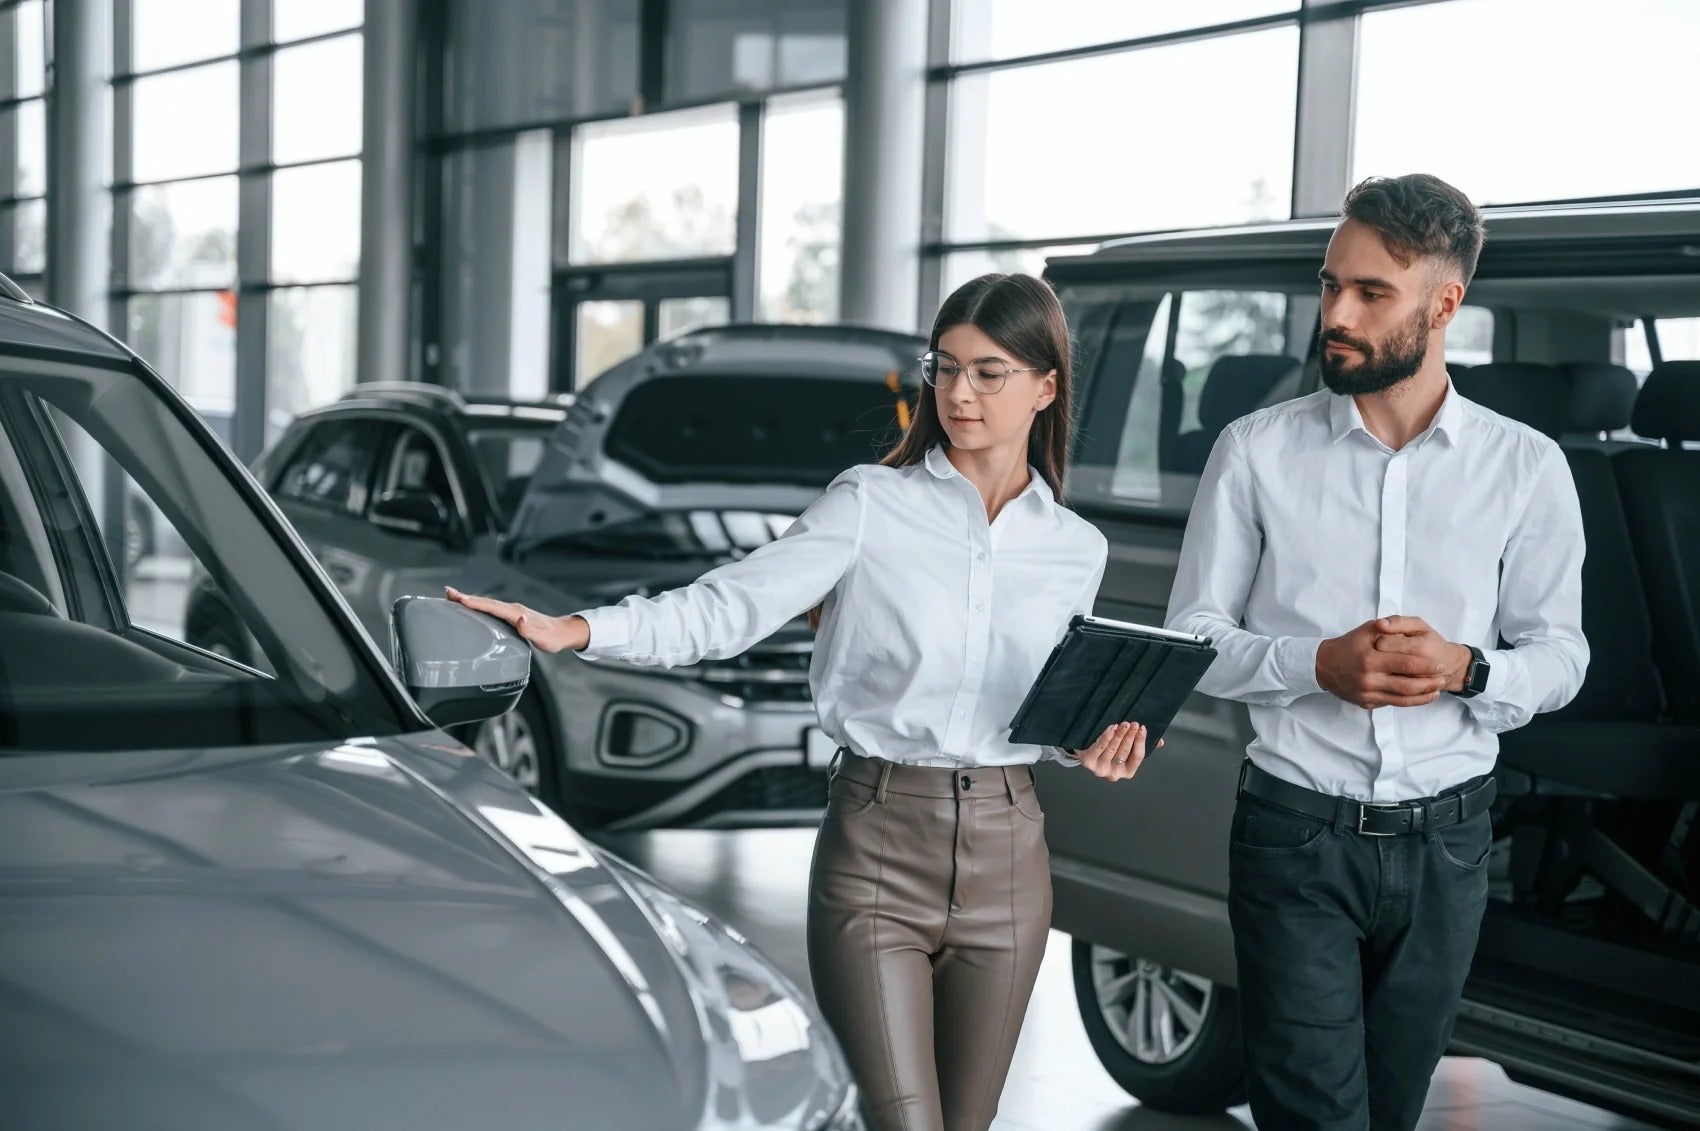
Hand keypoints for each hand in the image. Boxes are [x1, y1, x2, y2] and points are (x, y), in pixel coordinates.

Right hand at [444, 587, 588, 653]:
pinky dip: (478, 605)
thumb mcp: (543, 639)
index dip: (475, 603)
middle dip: (466, 597)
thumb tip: (520, 620)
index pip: (492, 607)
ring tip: (452, 597)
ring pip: (487, 603)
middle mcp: (513, 609)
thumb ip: (531, 630)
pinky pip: (491, 608)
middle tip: (447, 593)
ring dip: (470, 600)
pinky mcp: (511, 615)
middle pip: (486, 602)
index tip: (459, 599)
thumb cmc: (552, 638)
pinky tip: (470, 607)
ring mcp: (512, 611)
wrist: (563, 632)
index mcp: (517, 614)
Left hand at [1073, 721, 1161, 781]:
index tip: (1143, 728)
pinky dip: (1106, 737)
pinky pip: (1099, 747)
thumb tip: (1160, 742)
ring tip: (1123, 724)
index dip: (1141, 742)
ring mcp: (1100, 769)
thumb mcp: (1126, 749)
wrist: (1086, 752)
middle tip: (1134, 724)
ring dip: (1119, 734)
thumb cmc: (1109, 750)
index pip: (1138, 757)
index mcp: (1127, 771)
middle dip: (1130, 736)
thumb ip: (1142, 745)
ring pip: (1112, 749)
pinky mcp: (1088, 762)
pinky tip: (1111, 729)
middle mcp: (1114, 774)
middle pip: (1125, 752)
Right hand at [1316, 617, 1455, 707]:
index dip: (1426, 665)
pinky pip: (1394, 703)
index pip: (1406, 663)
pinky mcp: (1367, 703)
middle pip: (1407, 684)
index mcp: (1370, 659)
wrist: (1325, 666)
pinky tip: (1423, 696)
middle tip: (1443, 677)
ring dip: (1424, 695)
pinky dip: (1412, 701)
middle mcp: (1369, 679)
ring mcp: (1368, 693)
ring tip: (1437, 689)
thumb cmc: (1349, 645)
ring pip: (1402, 698)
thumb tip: (1409, 634)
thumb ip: (1389, 628)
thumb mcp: (1366, 630)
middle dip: (1429, 682)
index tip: (1440, 664)